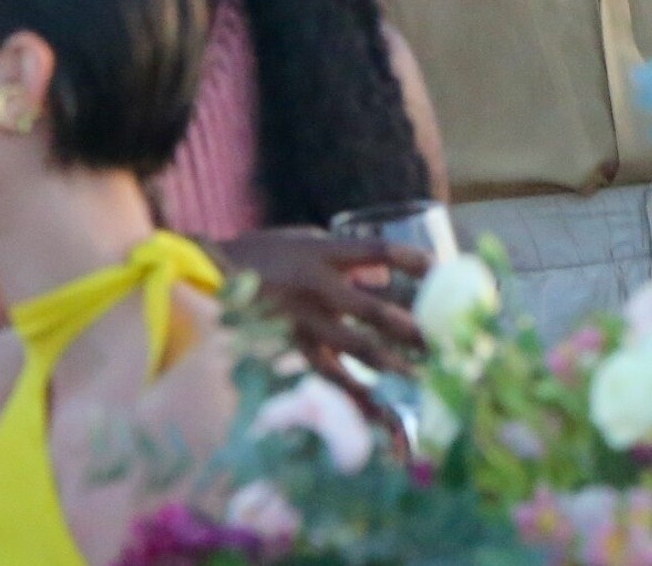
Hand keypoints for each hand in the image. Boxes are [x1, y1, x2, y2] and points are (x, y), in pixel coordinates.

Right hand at [207, 228, 428, 403]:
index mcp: (321, 254)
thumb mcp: (308, 241)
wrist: (208, 274)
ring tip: (421, 375)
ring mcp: (301, 321)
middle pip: (371, 310)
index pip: (375, 251)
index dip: (408, 259)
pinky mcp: (290, 346)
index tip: (440, 268)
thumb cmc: (268, 253)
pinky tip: (377, 409)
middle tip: (443, 339)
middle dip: (410, 327)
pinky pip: (325, 374)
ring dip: (390, 363)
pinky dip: (352, 393)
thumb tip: (387, 279)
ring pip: (352, 348)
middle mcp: (313, 289)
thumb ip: (349, 258)